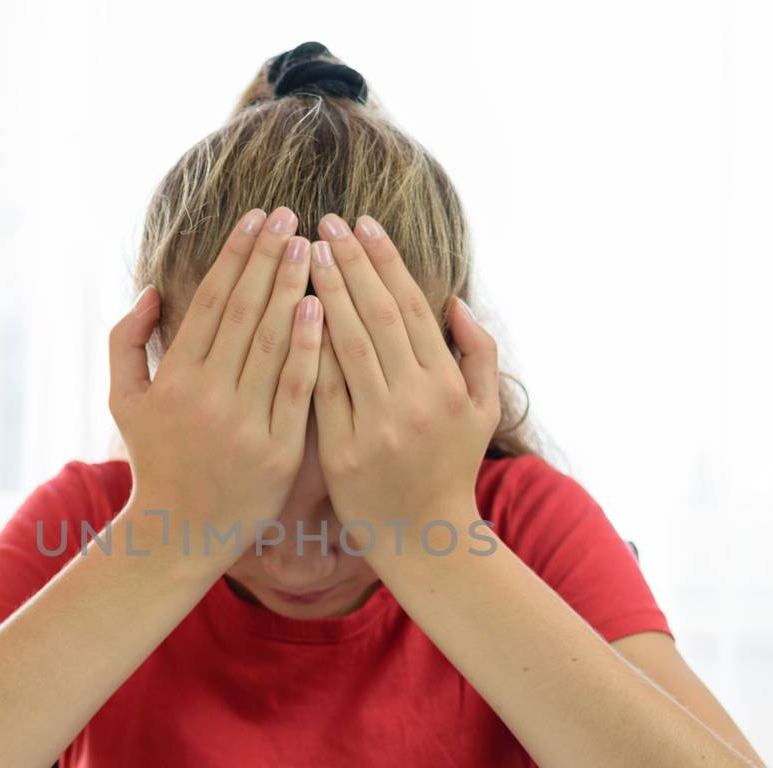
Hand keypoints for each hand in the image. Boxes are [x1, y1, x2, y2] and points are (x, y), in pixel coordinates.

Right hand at [107, 206, 321, 562]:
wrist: (179, 534)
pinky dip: (309, 348)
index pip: (211, 301)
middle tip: (292, 216)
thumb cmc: (156, 461)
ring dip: (293, 289)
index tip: (256, 217)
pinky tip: (321, 308)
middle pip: (244, 312)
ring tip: (312, 248)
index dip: (234, 254)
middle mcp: (207, 397)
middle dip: (268, 258)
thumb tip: (151, 290)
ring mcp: (244, 424)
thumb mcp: (124, 401)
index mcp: (174, 379)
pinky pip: (297, 391)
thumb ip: (126, 341)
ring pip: (273, 344)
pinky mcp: (278, 452)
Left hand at [308, 213, 500, 557]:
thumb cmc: (451, 470)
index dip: (386, 262)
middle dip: (351, 264)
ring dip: (325, 293)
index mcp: (448, 385)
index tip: (363, 225)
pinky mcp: (343, 452)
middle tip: (325, 222)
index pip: (414, 308)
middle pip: (378, 317)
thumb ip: (479, 354)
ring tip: (305, 253)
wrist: (425, 540)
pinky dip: (306, 350)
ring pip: (347, 346)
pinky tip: (288, 312)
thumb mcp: (484, 412)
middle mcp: (415, 401)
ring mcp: (379, 427)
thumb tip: (456, 302)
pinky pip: (321, 390)